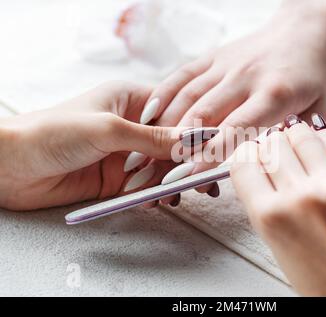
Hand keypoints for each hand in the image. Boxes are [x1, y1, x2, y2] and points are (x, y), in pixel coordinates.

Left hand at [0, 81, 188, 210]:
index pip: (175, 112)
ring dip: (172, 182)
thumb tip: (193, 140)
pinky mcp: (117, 179)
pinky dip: (154, 195)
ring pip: (161, 168)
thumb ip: (152, 138)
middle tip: (204, 180)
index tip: (213, 148)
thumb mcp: (108, 129)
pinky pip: (145, 187)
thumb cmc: (52, 132)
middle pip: (172, 144)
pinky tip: (158, 201)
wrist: (11, 165)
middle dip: (187, 161)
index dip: (195, 130)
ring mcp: (125, 154)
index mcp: (130, 100)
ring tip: (182, 194)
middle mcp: (131, 126)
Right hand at [124, 0, 325, 200]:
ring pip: (187, 98)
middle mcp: (245, 78)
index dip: (211, 153)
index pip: (237, 129)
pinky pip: (181, 76)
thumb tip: (266, 167)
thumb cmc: (316, 74)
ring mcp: (226, 65)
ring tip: (145, 152)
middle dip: (177, 148)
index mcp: (276, 93)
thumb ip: (294, 140)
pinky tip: (148, 116)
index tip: (189, 176)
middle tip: (159, 174)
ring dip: (164, 128)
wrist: (308, 28)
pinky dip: (162, 95)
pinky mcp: (213, 56)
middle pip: (203, 116)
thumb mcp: (320, 110)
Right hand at [230, 114, 325, 295]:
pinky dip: (322, 139)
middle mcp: (299, 197)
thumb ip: (265, 204)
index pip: (243, 162)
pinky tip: (320, 145)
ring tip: (298, 145)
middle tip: (277, 152)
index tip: (252, 156)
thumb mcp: (278, 246)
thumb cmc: (325, 282)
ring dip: (294, 136)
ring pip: (301, 135)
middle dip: (269, 146)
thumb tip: (260, 169)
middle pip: (271, 144)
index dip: (245, 155)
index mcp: (270, 218)